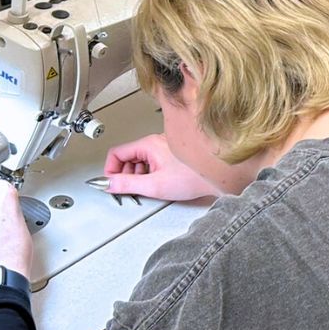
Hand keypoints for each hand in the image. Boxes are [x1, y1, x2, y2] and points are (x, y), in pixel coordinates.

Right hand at [104, 134, 219, 201]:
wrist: (219, 176)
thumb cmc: (194, 177)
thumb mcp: (154, 185)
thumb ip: (128, 184)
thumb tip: (109, 183)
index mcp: (149, 144)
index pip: (116, 153)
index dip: (110, 170)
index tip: (112, 182)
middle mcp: (157, 141)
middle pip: (128, 156)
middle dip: (125, 174)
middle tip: (129, 188)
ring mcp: (166, 146)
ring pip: (140, 159)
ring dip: (138, 174)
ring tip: (147, 186)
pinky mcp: (173, 153)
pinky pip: (153, 160)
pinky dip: (150, 172)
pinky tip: (159, 182)